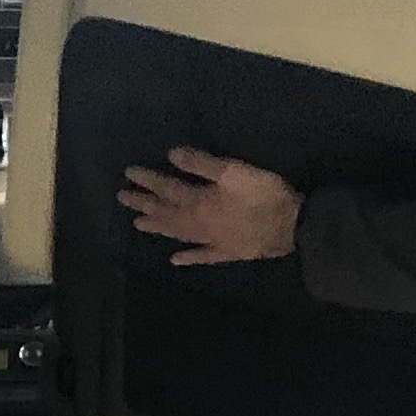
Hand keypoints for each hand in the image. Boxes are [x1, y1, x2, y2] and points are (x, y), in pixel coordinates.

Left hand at [121, 148, 302, 267]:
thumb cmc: (264, 195)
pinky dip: (187, 258)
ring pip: (177, 234)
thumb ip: (202, 164)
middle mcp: (198, 224)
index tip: (128, 173)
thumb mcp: (233, 172)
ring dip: (158, 228)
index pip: (166, 188)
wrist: (292, 227)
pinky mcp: (227, 252)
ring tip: (138, 224)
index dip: (147, 180)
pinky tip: (174, 259)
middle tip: (123, 198)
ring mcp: (211, 241)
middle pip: (166, 213)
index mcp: (198, 202)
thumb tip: (171, 155)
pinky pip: (202, 257)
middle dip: (144, 204)